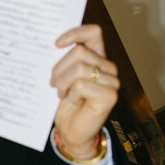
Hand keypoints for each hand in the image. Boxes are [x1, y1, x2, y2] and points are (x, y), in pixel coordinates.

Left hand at [51, 25, 118, 157]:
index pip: (93, 33)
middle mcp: (108, 67)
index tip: (56, 44)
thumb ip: (66, 60)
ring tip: (62, 93)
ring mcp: (112, 81)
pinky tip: (73, 101)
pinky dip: (71, 94)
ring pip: (79, 68)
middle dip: (59, 68)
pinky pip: (82, 85)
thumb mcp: (64, 78)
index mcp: (98, 58)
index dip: (75, 33)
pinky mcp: (109, 95)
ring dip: (63, 82)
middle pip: (79, 52)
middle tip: (53, 83)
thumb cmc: (67, 105)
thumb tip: (54, 44)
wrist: (71, 132)